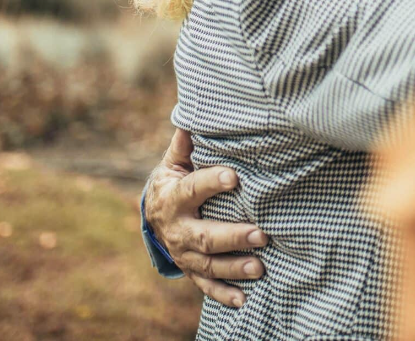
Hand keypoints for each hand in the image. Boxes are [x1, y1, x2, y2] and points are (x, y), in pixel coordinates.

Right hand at [143, 129, 268, 307]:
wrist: (153, 215)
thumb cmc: (174, 181)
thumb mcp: (174, 162)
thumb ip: (185, 144)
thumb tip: (192, 116)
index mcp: (173, 198)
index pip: (191, 189)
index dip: (210, 182)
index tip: (234, 176)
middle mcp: (178, 230)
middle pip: (204, 236)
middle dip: (232, 237)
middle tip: (261, 233)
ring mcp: (184, 254)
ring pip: (208, 265)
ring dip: (234, 267)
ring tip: (260, 267)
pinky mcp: (191, 270)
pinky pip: (206, 286)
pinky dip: (224, 295)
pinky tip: (244, 299)